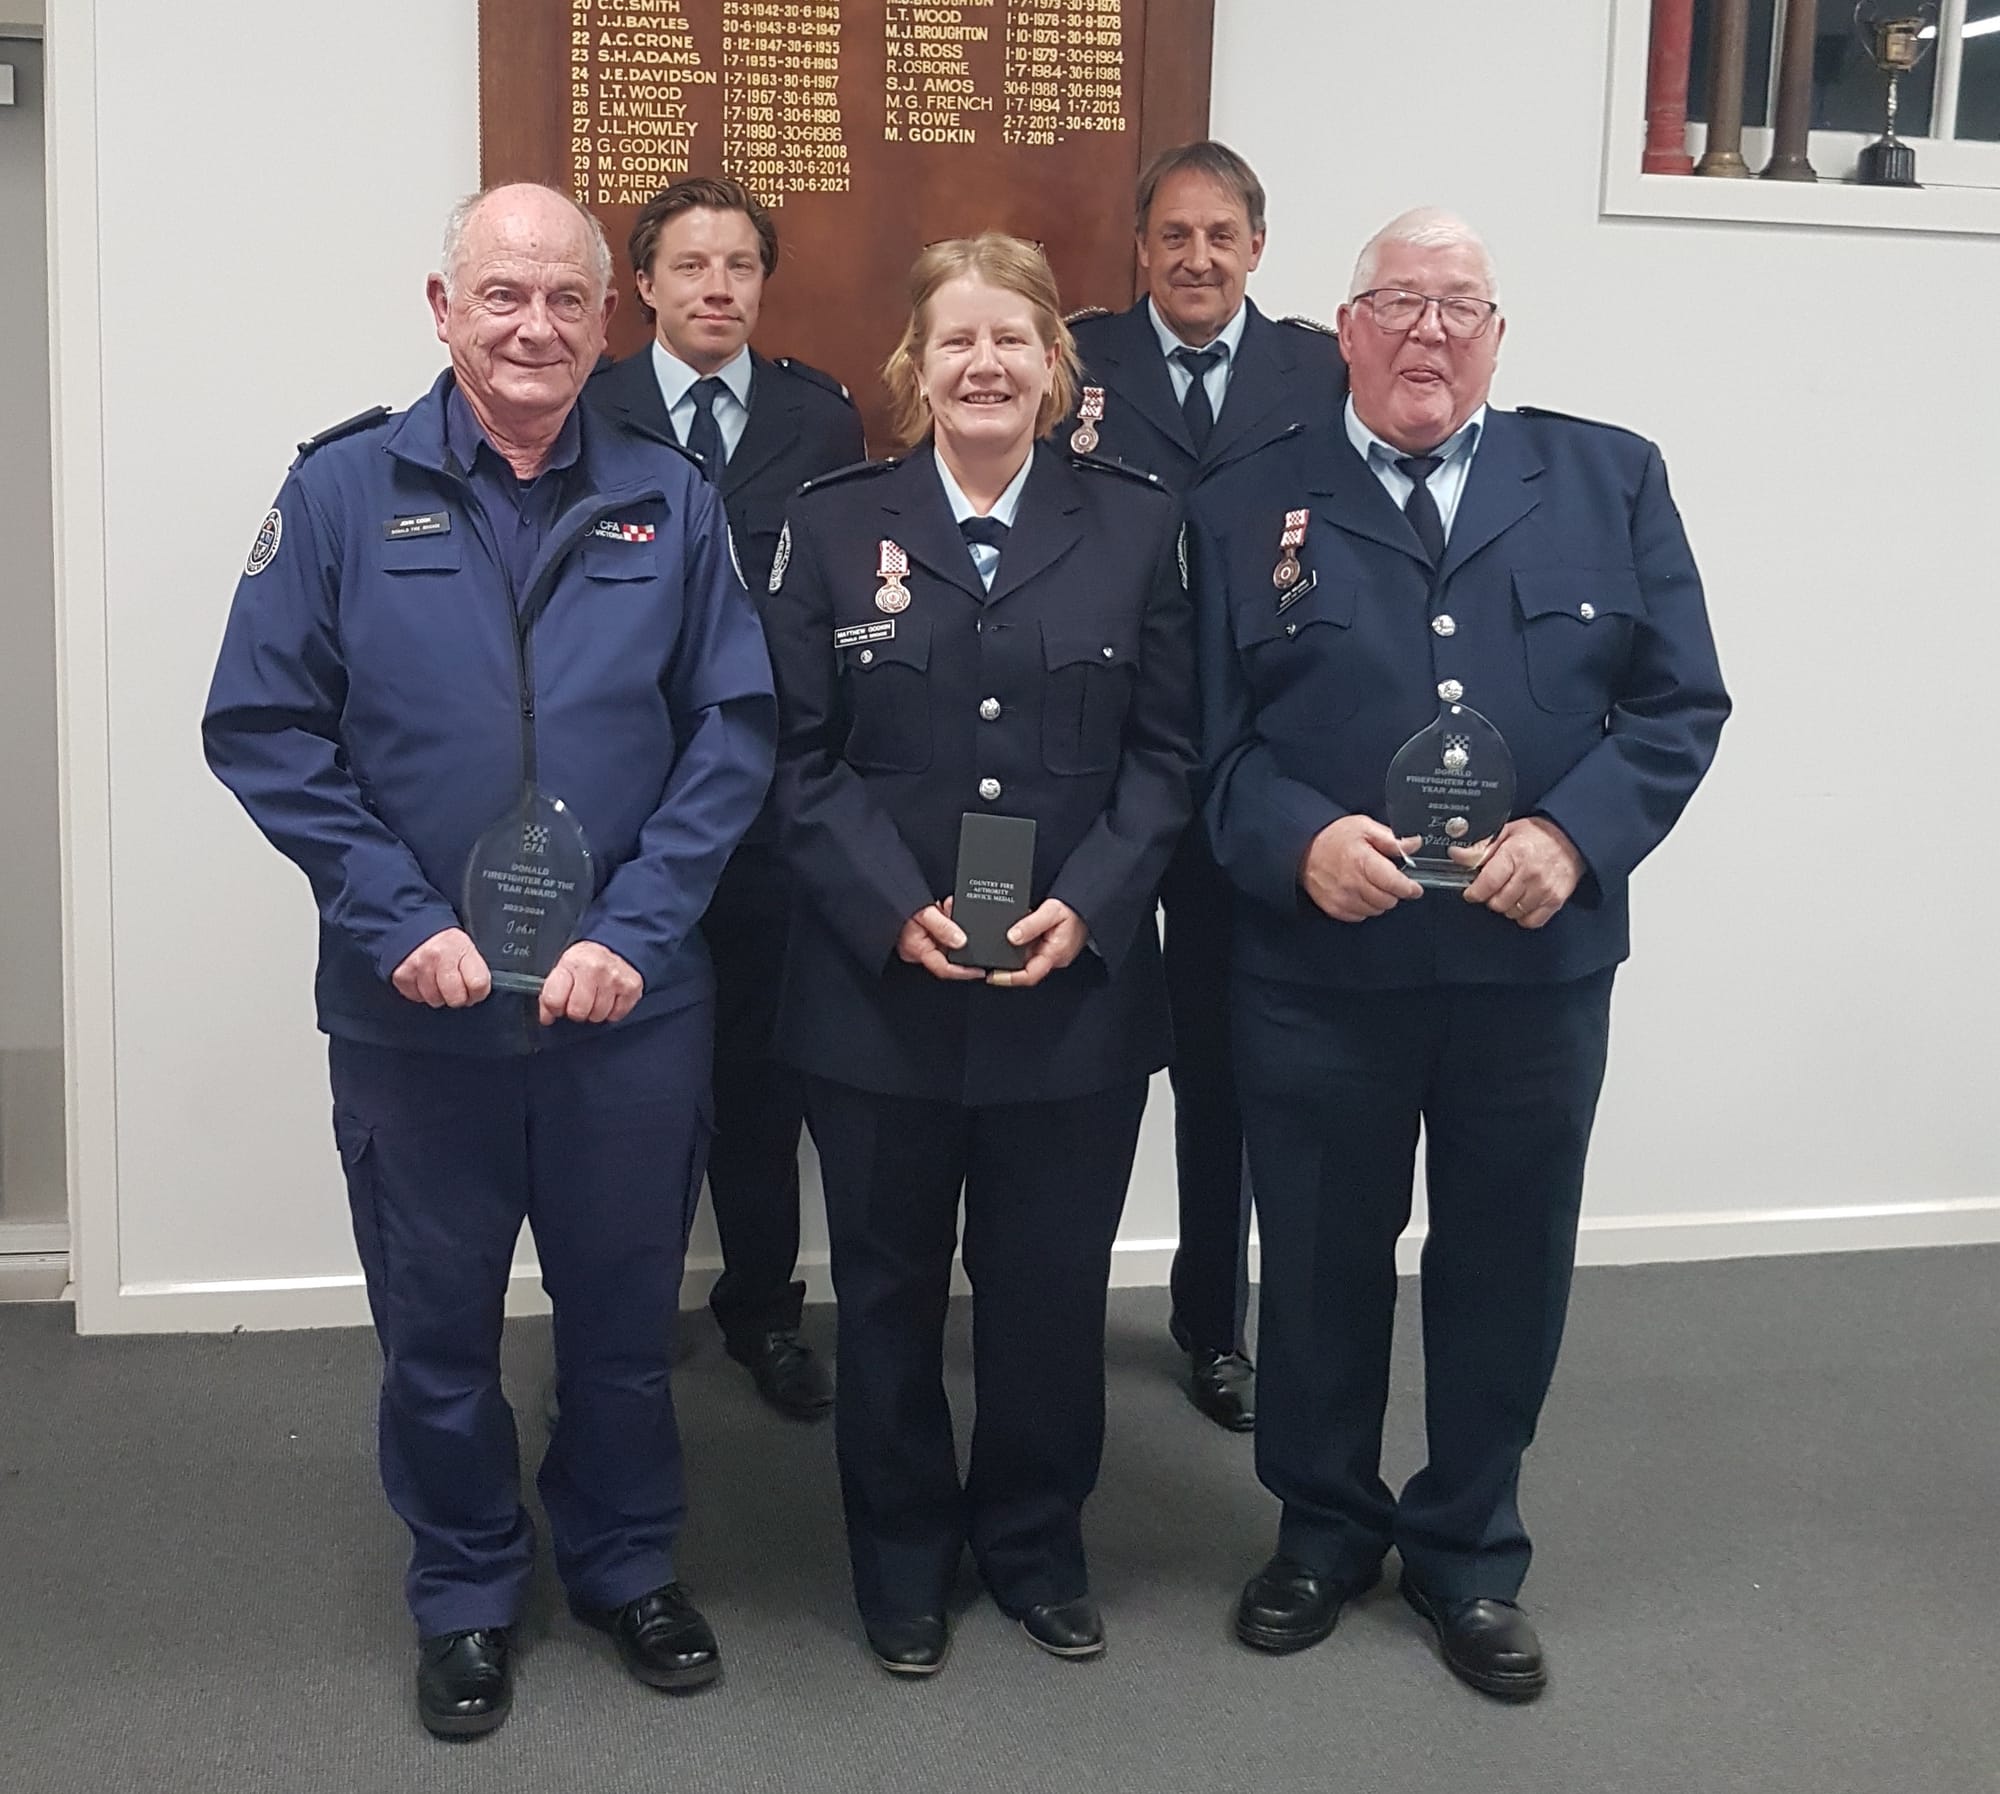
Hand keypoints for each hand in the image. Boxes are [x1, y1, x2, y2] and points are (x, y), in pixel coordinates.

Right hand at [391, 928, 492, 1008]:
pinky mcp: (402, 975)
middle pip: (456, 998)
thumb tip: (479, 994)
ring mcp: (418, 966)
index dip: (479, 993)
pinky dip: (420, 993)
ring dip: (438, 995)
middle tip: (455, 986)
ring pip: (435, 1000)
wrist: (414, 925)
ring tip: (437, 979)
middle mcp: (439, 956)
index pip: (478, 984)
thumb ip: (476, 970)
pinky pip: (416, 998)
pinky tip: (424, 979)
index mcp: (461, 948)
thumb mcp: (467, 947)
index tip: (474, 991)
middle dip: (458, 997)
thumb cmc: (444, 941)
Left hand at [538, 941, 643, 1025]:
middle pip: (578, 1012)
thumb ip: (550, 994)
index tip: (559, 1004)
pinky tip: (609, 998)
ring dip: (595, 1012)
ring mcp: (614, 978)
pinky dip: (612, 1012)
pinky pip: (616, 1015)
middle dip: (576, 1011)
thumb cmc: (586, 963)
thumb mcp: (563, 970)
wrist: (615, 947)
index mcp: (571, 963)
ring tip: (595, 998)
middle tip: (579, 1001)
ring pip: (598, 1016)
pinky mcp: (631, 987)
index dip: (554, 1008)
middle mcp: (594, 969)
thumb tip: (547, 1018)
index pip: (554, 1000)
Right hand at [896, 900, 985, 982]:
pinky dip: (947, 920)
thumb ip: (943, 927)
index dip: (965, 972)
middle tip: (962, 922)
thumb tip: (961, 941)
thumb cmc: (894, 903)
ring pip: (946, 941)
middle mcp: (918, 949)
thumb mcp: (924, 912)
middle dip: (961, 939)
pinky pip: (940, 931)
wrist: (884, 893)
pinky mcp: (922, 932)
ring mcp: (920, 941)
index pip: (944, 969)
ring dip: (953, 926)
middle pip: (948, 954)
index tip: (981, 970)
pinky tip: (946, 907)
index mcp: (916, 949)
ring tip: (949, 908)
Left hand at [989, 899, 1086, 988]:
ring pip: (1027, 959)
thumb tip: (1011, 937)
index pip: (1030, 975)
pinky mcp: (1050, 946)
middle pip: (1026, 969)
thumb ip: (1031, 924)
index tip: (993, 975)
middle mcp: (1053, 957)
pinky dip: (1019, 946)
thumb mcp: (1051, 911)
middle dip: (1006, 967)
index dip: (1009, 978)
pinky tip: (1013, 937)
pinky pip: (1031, 950)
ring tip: (996, 946)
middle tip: (987, 962)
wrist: (1087, 903)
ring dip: (1011, 955)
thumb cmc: (1074, 908)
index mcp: (1055, 954)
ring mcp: (1052, 953)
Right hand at [1300, 816, 1422, 922]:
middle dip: (1394, 892)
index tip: (1415, 888)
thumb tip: (1414, 844)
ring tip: (1372, 884)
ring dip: (1380, 900)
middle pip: (1387, 900)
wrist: (1302, 849)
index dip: (1409, 888)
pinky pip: (1360, 916)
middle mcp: (1352, 882)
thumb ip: (1391, 839)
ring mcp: (1342, 898)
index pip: (1394, 884)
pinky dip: (1365, 907)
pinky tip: (1360, 892)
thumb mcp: (1364, 827)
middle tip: (1389, 881)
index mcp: (1362, 861)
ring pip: (1376, 910)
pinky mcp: (1334, 908)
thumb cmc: (1332, 837)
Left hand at [1458, 817, 1584, 928]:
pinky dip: (1523, 915)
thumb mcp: (1506, 833)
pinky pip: (1531, 921)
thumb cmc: (1537, 835)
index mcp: (1515, 854)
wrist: (1571, 837)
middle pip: (1498, 902)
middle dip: (1490, 897)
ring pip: (1512, 912)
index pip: (1487, 884)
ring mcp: (1544, 889)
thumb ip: (1480, 849)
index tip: (1472, 892)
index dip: (1474, 892)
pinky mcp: (1555, 900)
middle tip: (1494, 888)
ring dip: (1506, 906)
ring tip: (1510, 891)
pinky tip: (1522, 902)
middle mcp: (1530, 874)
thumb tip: (1456, 855)